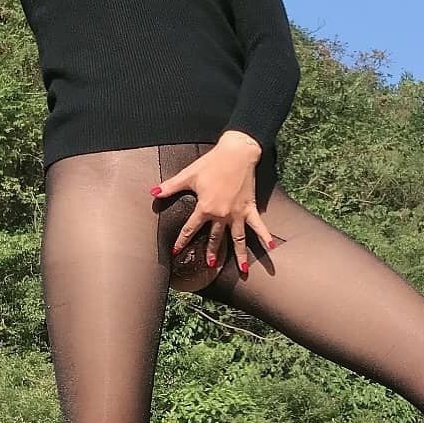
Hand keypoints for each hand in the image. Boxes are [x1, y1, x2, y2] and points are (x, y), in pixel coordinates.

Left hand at [154, 133, 273, 276]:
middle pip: (215, 238)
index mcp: (205, 208)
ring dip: (239, 255)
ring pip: (238, 239)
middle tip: (209, 265)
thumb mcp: (189, 175)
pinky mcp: (250, 208)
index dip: (182, 241)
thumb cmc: (212, 162)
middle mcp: (222, 215)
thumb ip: (171, 186)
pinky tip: (270, 247)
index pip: (190, 229)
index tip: (176, 252)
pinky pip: (259, 225)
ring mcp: (237, 213)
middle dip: (211, 252)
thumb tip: (153, 192)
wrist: (236, 152)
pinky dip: (265, 235)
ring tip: (243, 270)